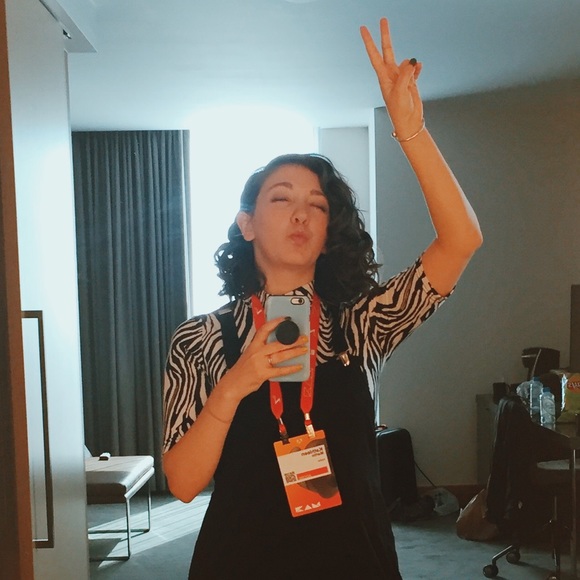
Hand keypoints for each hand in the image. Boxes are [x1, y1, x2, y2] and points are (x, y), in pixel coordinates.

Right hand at [217, 316, 307, 401]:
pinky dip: (291, 368)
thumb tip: (277, 345)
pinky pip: (280, 370)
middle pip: (278, 343)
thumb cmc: (241, 370)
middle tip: (303, 338)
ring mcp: (260, 363)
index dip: (275, 323)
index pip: (264, 330)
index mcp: (253, 345)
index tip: (286, 319)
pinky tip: (299, 366)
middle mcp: (257, 352)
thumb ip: (261, 349)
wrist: (232, 384)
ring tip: (304, 349)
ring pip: (281, 355)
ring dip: (294, 352)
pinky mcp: (263, 374)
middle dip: (293, 340)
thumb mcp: (249, 354)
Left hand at [360, 18, 423, 139]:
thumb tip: (411, 60)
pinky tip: (420, 67)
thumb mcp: (400, 91)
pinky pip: (414, 70)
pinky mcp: (410, 83)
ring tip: (412, 74)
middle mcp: (391, 75)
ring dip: (410, 64)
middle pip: (388, 50)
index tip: (363, 29)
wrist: (409, 122)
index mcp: (384, 77)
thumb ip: (404, 73)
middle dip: (385, 35)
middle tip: (383, 19)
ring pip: (406, 62)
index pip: (375, 55)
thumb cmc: (400, 110)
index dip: (369, 41)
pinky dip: (417, 68)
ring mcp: (401, 78)